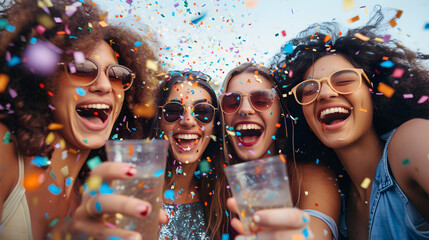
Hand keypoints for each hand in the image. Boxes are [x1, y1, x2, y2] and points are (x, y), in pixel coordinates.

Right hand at [50, 162, 167, 239]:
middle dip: (124, 205)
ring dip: (118, 233)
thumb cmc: (109, 211)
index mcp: (96, 187)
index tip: (133, 171)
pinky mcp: (84, 239)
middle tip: (146, 209)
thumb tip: (164, 217)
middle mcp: (86, 204)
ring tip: (136, 238)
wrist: (87, 231)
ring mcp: (83, 224)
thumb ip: (143, 206)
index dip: (114, 170)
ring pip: (99, 229)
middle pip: (101, 202)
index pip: (100, 172)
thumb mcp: (122, 203)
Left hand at [227, 198, 313, 239]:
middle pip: (280, 235)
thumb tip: (231, 202)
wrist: (295, 236)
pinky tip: (244, 239)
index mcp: (301, 219)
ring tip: (239, 239)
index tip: (255, 217)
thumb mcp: (275, 214)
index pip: (291, 217)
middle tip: (240, 236)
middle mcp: (302, 234)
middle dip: (260, 235)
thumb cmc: (283, 223)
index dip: (272, 217)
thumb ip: (256, 209)